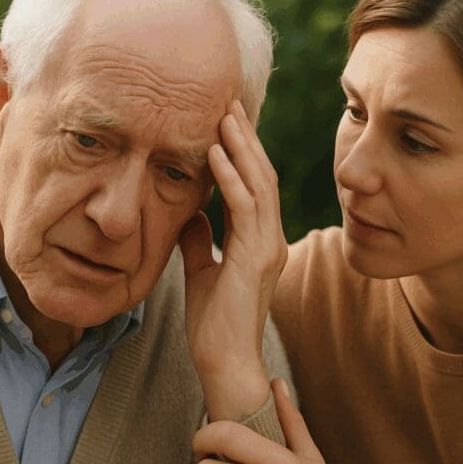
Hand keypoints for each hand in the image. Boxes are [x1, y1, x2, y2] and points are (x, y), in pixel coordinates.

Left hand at [179, 101, 286, 420]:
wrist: (224, 362)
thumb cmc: (213, 325)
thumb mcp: (200, 272)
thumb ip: (200, 240)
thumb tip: (191, 209)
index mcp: (260, 242)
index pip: (254, 185)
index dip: (241, 151)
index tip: (225, 120)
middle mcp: (270, 240)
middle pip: (262, 175)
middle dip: (245, 137)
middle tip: (228, 100)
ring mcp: (269, 248)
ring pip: (259, 184)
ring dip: (241, 147)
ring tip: (224, 113)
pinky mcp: (259, 259)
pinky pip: (245, 207)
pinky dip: (230, 176)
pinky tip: (214, 152)